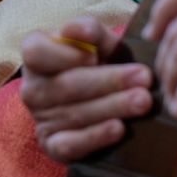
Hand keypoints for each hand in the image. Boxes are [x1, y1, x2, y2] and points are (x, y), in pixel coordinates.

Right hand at [21, 17, 149, 161]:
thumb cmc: (99, 63)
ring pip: (74, 114)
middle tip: (144, 77)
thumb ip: (92, 32)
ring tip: (144, 101)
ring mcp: (40, 119)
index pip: (36, 52)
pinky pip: (70, 144)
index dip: (64, 55)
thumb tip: (81, 30)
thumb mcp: (99, 44)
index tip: (95, 57)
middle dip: (108, 81)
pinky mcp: (53, 145)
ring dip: (112, 107)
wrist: (100, 101)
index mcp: (35, 55)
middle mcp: (32, 88)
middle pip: (65, 85)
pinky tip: (118, 128)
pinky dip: (95, 136)